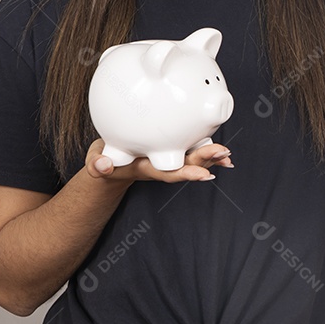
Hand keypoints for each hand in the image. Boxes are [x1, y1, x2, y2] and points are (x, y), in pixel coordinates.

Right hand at [85, 137, 233, 183]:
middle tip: (224, 154)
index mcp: (145, 167)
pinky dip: (206, 151)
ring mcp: (166, 158)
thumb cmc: (106, 158)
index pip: (168, 172)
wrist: (112, 161)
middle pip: (185, 163)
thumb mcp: (97, 161)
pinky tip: (222, 153)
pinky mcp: (170, 150)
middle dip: (205, 160)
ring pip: (191, 157)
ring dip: (210, 157)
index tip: (203, 174)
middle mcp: (160, 164)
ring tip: (227, 155)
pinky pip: (190, 149)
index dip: (185, 173)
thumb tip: (102, 166)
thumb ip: (98, 164)